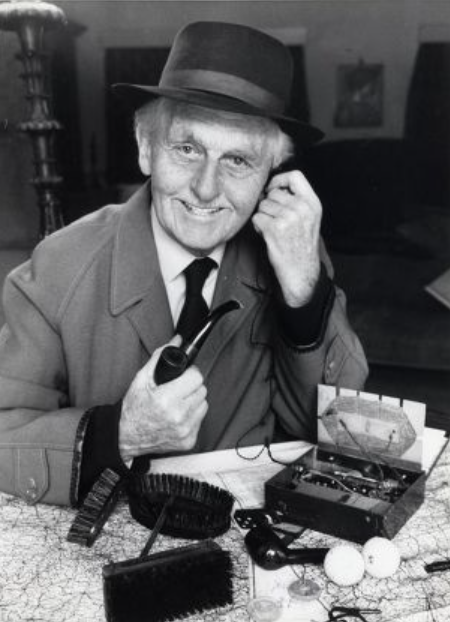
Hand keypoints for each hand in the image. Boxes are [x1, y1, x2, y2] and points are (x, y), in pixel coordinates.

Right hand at [119, 336, 207, 460]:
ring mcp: (185, 430)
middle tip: (179, 388)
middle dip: (192, 387)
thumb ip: (160, 356)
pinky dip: (192, 416)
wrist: (126, 436)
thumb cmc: (133, 407)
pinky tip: (179, 415)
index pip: (197, 377)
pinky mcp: (189, 441)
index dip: (190, 373)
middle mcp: (178, 416)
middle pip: (202, 390)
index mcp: (166, 400)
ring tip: (178, 402)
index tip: (184, 375)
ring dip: (194, 401)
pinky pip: (200, 420)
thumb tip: (177, 341)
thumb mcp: (142, 378)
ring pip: (204, 405)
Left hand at [252, 169, 321, 306]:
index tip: (272, 189)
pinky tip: (267, 235)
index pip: (295, 176)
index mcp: (312, 203)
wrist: (301, 271)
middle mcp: (302, 208)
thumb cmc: (301, 245)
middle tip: (274, 220)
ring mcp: (288, 218)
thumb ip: (296, 200)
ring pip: (262, 205)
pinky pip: (256, 218)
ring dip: (263, 216)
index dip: (279, 180)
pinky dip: (258, 227)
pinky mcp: (274, 229)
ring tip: (272, 229)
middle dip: (268, 204)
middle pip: (273, 192)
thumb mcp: (308, 218)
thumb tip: (270, 187)